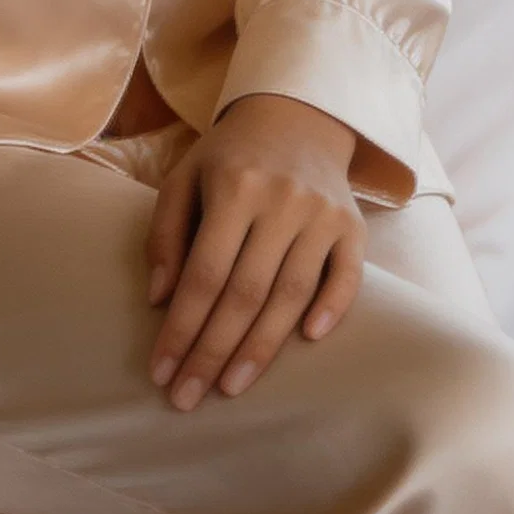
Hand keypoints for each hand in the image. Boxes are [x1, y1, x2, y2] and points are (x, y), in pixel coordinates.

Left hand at [145, 93, 364, 408]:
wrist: (296, 116)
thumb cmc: (230, 156)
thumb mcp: (184, 177)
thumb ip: (165, 234)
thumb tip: (160, 300)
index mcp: (234, 187)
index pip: (204, 274)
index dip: (181, 328)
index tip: (161, 372)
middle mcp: (281, 200)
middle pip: (245, 293)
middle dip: (212, 352)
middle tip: (187, 398)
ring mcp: (322, 214)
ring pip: (290, 294)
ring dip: (260, 349)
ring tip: (230, 388)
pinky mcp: (353, 226)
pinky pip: (346, 277)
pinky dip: (331, 309)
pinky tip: (307, 342)